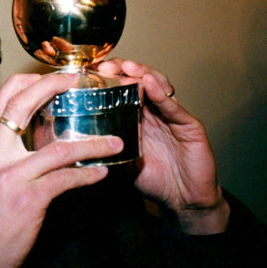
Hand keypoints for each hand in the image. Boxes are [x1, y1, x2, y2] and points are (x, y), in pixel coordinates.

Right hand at [0, 72, 123, 267]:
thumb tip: (22, 143)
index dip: (24, 84)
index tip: (47, 77)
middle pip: (20, 107)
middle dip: (49, 87)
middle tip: (76, 80)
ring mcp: (9, 177)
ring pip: (56, 148)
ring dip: (91, 143)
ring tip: (113, 142)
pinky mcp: (27, 200)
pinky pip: (65, 179)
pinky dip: (88, 174)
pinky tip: (102, 173)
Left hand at [94, 58, 230, 234]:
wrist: (184, 200)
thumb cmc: (155, 180)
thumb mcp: (122, 162)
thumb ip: (106, 149)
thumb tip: (76, 144)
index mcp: (138, 117)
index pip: (122, 89)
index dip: (108, 79)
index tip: (90, 73)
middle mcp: (155, 112)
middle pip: (139, 80)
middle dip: (122, 70)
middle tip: (105, 66)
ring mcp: (173, 116)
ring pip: (158, 85)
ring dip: (141, 73)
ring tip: (127, 67)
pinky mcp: (190, 126)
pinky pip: (174, 107)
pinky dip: (161, 94)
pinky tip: (149, 83)